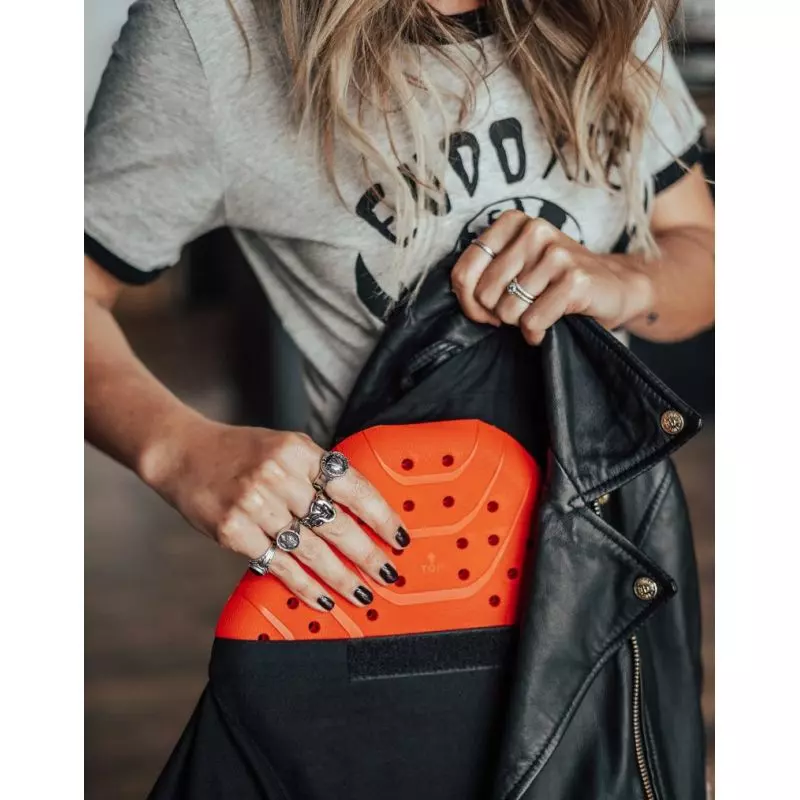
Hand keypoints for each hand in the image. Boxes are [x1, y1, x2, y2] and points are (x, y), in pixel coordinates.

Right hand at [146, 418, 408, 611]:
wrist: (183, 453)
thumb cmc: (239, 452)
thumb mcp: (284, 447)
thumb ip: (317, 472)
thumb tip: (360, 509)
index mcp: (298, 451)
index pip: (351, 486)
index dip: (380, 516)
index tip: (399, 536)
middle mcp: (279, 476)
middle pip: (335, 523)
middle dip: (367, 553)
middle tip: (387, 573)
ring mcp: (254, 504)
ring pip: (309, 550)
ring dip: (339, 576)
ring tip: (361, 592)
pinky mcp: (233, 531)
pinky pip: (278, 564)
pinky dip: (303, 585)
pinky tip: (321, 597)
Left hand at [450, 210, 653, 344]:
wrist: (615, 286)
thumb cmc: (557, 282)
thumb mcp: (518, 266)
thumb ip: (486, 273)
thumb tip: (462, 297)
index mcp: (512, 223)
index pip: (463, 271)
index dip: (468, 302)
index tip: (485, 313)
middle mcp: (533, 231)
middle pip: (484, 294)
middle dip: (498, 315)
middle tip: (521, 312)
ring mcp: (556, 253)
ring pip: (508, 311)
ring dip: (521, 323)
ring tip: (540, 313)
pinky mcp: (574, 279)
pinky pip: (533, 321)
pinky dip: (537, 333)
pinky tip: (551, 325)